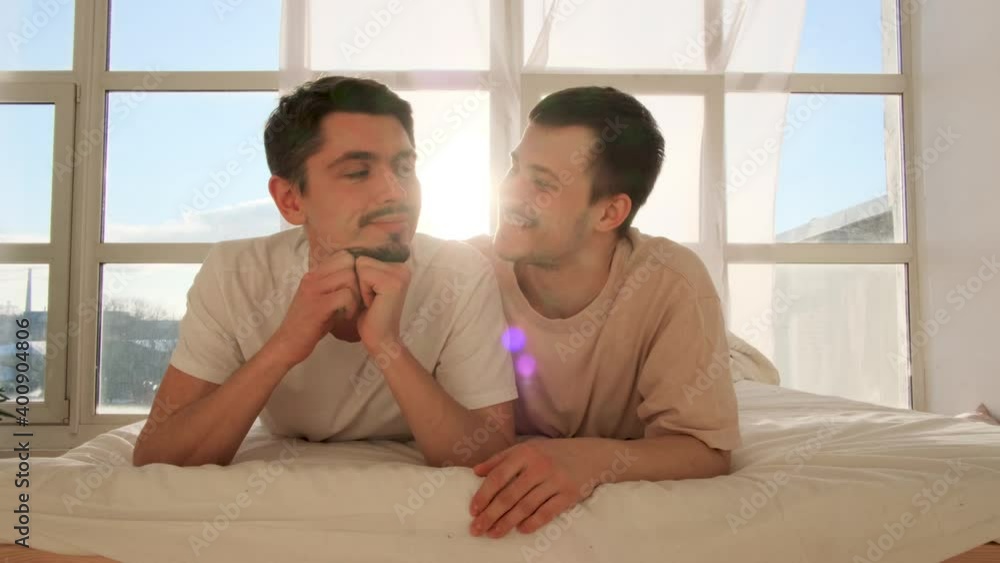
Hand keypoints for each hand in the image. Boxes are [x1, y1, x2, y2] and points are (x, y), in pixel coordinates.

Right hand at [269, 250, 360, 366]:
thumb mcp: (320, 299)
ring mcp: (314, 290)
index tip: (355, 289)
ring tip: (350, 309)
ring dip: (356, 295)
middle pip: (349, 262)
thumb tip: (359, 277)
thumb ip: (334, 286)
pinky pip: (346, 296)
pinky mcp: (318, 306)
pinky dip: (351, 307)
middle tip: (355, 300)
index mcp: (314, 274)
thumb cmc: (308, 324)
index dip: (355, 270)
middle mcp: (312, 277)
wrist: (287, 344)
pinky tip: (346, 317)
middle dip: (358, 281)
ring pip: (349, 277)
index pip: (343, 255)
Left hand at [355, 256, 410, 353]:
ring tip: (371, 302)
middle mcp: (402, 267)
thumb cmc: (370, 316)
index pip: (364, 257)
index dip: (359, 278)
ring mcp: (400, 274)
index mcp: (397, 266)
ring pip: (360, 265)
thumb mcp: (367, 287)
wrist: (380, 340)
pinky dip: (362, 291)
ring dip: (360, 286)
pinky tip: (372, 304)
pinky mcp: (393, 282)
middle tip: (371, 300)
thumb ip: (364, 268)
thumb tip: (347, 252)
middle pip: (361, 259)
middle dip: (359, 281)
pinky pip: (363, 274)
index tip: (370, 295)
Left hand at [469, 439, 593, 537]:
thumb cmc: (552, 453)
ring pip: (526, 507)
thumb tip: (475, 472)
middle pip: (509, 495)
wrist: (591, 455)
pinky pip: (547, 512)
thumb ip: (500, 459)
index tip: (473, 510)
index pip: (499, 476)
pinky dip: (532, 523)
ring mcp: (555, 481)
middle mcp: (539, 466)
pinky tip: (520, 530)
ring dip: (507, 523)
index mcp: (525, 453)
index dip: (484, 495)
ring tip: (493, 534)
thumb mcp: (526, 448)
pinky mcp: (569, 495)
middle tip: (477, 529)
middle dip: (491, 515)